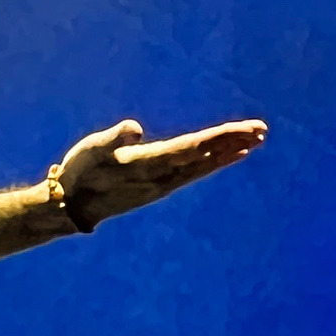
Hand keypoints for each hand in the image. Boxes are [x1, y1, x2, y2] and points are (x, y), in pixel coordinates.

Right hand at [53, 116, 266, 228]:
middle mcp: (162, 176)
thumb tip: (135, 130)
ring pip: (203, 166)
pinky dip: (214, 163)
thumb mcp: (91, 150)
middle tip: (262, 130)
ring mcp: (163, 184)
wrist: (72, 205)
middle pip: (205, 157)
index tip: (246, 130)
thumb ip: (114, 139)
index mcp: (149, 163)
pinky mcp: (160, 187)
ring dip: (229, 152)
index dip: (221, 138)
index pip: (194, 147)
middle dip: (234, 142)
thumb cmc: (79, 172)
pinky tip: (227, 157)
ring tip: (255, 141)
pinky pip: (194, 173)